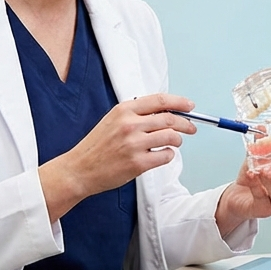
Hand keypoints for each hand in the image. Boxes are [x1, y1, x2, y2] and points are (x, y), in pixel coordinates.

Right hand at [39, 94, 196, 222]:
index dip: (179, 102)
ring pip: (171, 137)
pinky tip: (162, 156)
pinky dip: (168, 155)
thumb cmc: (97, 146)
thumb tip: (166, 111)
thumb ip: (136, 114)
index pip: (159, 100)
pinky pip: (166, 156)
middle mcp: (130, 124)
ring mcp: (134, 144)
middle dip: (186, 123)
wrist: (79, 169)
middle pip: (170, 118)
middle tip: (191, 128)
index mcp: (124, 110)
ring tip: (174, 143)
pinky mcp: (137, 163)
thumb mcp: (113, 120)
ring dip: (177, 140)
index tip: (190, 106)